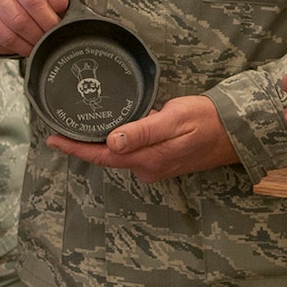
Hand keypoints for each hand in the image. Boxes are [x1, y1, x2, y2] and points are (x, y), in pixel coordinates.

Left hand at [47, 94, 239, 182]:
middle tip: (60, 126)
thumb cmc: (206, 120)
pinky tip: (115, 127)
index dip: (75, 148)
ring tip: (81, 125)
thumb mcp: (174, 119)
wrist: (236, 132)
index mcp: (147, 159)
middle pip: (107, 157)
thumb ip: (143, 131)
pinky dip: (120, 141)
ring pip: (120, 154)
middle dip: (83, 144)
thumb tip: (112, 141)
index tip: (51, 139)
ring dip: (101, 142)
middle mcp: (147, 168)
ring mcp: (155, 167)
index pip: (101, 155)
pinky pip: (133, 152)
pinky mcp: (162, 162)